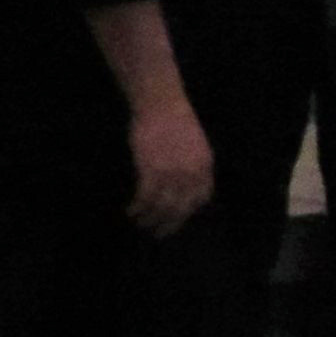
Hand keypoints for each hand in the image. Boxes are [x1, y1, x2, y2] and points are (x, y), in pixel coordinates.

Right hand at [126, 96, 214, 237]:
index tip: (178, 218)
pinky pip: (145, 198)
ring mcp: (172, 174)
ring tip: (141, 223)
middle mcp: (191, 174)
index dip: (189, 211)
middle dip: (169, 224)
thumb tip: (186, 185)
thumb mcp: (196, 144)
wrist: (161, 103)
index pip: (201, 198)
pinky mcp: (151, 171)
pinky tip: (131, 210)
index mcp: (205, 167)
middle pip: (181, 208)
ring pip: (161, 207)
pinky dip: (137, 207)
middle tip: (158, 233)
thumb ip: (194, 166)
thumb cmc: (175, 120)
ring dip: (150, 219)